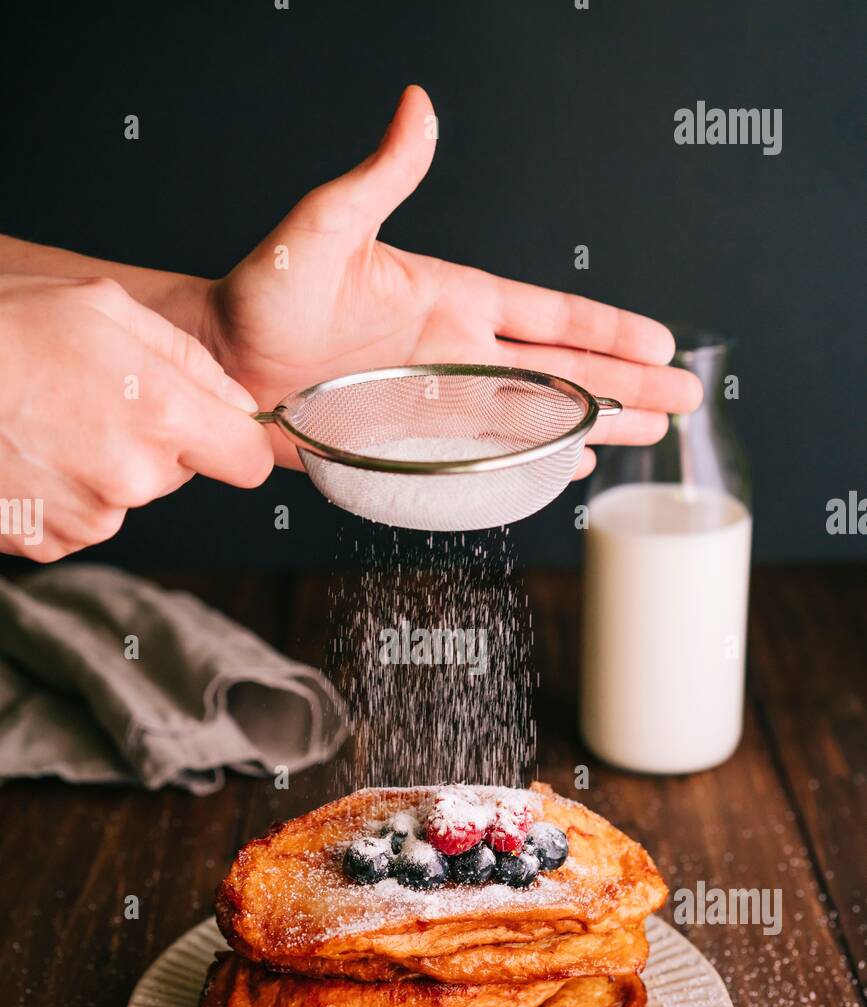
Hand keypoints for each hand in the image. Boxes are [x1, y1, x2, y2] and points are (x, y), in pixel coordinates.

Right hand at [0, 274, 272, 560]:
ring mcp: (88, 519)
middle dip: (156, 440)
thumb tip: (238, 401)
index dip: (232, 440)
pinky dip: (65, 491)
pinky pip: (84, 518)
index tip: (212, 425)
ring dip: (105, 465)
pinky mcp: (50, 544)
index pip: (248, 462)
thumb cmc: (3, 331)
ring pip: (129, 495)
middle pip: (181, 474)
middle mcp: (131, 479)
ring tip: (49, 419)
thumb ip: (188, 358)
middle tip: (95, 397)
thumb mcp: (103, 306)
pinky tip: (29, 452)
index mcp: (158, 415)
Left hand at [204, 85, 701, 470]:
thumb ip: (377, 179)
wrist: (218, 361)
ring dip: (595, 429)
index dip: (605, 330)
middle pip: (562, 372)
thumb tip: (416, 109)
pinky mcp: (415, 440)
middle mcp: (457, 351)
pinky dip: (533, 464)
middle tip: (685, 401)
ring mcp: (440, 400)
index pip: (547, 315)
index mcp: (450, 299)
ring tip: (650, 438)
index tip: (659, 342)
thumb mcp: (321, 229)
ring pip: (537, 417)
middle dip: (627, 387)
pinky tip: (567, 472)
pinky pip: (490, 455)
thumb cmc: (262, 293)